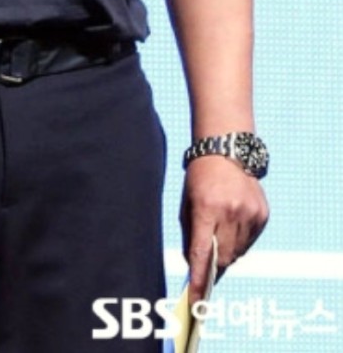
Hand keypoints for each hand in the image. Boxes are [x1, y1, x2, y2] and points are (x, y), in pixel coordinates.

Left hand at [181, 156, 268, 301]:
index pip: (201, 253)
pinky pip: (250, 240)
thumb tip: (195, 264)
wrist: (227, 150)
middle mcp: (230, 212)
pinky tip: (233, 225)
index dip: (198, 279)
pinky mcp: (262, 214)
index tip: (196, 298)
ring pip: (237, 252)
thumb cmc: (200, 176)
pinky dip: (240, 240)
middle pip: (222, 257)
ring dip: (227, 252)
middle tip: (207, 264)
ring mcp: (249, 213)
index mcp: (206, 208)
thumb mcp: (187, 201)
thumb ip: (190, 233)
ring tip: (220, 235)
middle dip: (213, 265)